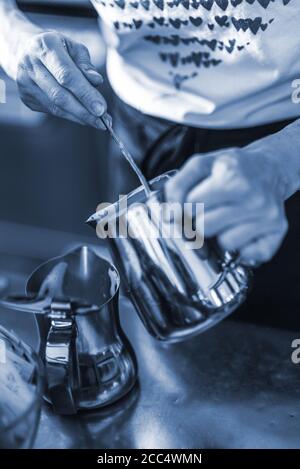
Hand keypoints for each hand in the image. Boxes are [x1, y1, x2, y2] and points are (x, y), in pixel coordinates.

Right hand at [16, 31, 107, 128]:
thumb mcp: (73, 47)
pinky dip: (71, 116)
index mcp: (45, 46)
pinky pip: (52, 111)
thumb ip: (85, 64)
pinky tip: (84, 118)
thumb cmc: (56, 48)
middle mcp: (31, 64)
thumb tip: (97, 81)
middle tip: (104, 122)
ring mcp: (25, 83)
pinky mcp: (26, 98)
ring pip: (56, 107)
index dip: (85, 94)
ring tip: (99, 122)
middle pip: (60, 96)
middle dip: (85, 112)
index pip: (66, 75)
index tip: (101, 109)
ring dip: (80, 117)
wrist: (22, 50)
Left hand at [165, 144, 288, 265]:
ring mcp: (267, 216)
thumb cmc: (233, 168)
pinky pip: (247, 255)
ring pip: (225, 243)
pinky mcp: (276, 232)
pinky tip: (241, 231)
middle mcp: (254, 198)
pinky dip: (241, 248)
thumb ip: (178, 185)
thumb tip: (169, 216)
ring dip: (221, 235)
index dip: (185, 207)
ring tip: (227, 219)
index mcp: (232, 177)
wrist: (269, 168)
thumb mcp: (202, 164)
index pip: (191, 206)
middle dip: (200, 222)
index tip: (189, 204)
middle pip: (205, 228)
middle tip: (209, 211)